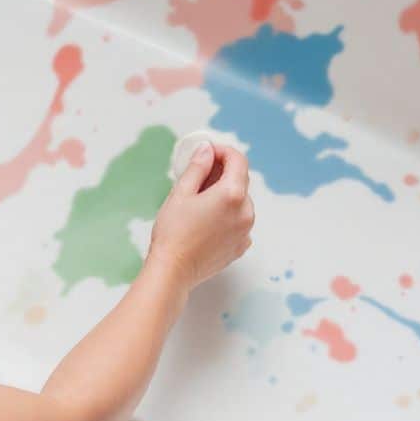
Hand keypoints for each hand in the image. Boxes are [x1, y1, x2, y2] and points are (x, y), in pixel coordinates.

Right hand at [147, 141, 254, 290]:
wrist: (173, 271)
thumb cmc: (173, 233)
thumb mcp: (181, 193)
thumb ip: (198, 167)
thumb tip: (207, 149)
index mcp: (232, 195)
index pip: (238, 160)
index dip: (223, 151)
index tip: (208, 153)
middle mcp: (246, 212)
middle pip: (240, 180)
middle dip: (222, 172)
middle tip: (198, 175)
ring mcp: (246, 231)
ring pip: (241, 201)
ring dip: (225, 194)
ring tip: (200, 201)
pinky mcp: (241, 245)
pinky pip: (239, 221)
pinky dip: (228, 214)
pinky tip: (207, 220)